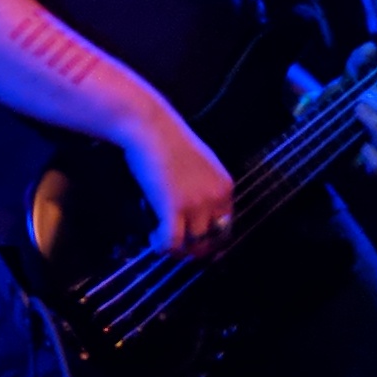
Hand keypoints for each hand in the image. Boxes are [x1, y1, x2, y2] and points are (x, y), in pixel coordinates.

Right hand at [123, 112, 237, 256]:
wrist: (150, 128)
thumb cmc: (167, 140)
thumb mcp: (198, 164)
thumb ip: (203, 187)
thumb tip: (194, 213)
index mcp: (224, 186)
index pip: (226, 225)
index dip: (209, 238)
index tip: (193, 241)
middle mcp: (216, 197)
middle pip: (213, 239)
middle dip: (196, 248)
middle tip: (178, 248)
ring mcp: (196, 203)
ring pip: (193, 244)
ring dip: (176, 247)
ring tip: (160, 238)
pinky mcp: (174, 207)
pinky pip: (173, 242)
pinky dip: (162, 247)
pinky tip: (154, 238)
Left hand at [336, 42, 376, 175]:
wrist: (312, 132)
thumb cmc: (336, 105)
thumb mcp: (344, 82)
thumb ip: (358, 64)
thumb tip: (372, 47)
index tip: (369, 88)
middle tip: (362, 99)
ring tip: (356, 111)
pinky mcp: (367, 168)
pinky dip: (373, 158)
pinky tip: (362, 147)